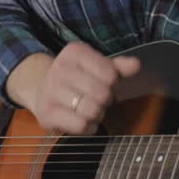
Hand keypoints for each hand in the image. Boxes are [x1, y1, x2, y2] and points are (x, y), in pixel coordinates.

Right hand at [6, 43, 140, 134]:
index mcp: (75, 52)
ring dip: (97, 114)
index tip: (105, 83)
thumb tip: (136, 65)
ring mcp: (51, 91)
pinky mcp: (47, 113)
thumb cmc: (78, 78)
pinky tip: (83, 120)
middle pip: (102, 93)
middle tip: (98, 99)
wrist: (42, 89)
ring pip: (91, 110)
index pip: (110, 73)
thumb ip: (119, 66)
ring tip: (90, 109)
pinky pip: (80, 125)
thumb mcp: (98, 66)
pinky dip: (88, 126)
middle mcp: (60, 68)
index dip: (113, 83)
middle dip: (106, 100)